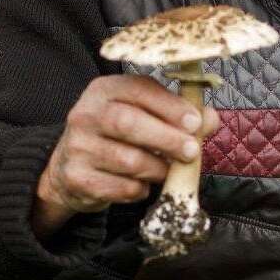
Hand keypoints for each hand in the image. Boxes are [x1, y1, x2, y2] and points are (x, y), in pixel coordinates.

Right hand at [33, 74, 221, 235]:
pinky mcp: (77, 178)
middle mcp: (85, 114)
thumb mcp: (142, 116)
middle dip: (167, 139)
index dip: (170, 106)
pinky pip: (120, 187)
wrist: (69, 168)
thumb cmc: (116, 136)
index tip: (195, 122)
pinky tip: (142, 185)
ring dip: (157, 169)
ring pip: (127, 160)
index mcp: (104, 90)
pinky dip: (140, 189)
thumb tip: (210, 119)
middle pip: (128, 123)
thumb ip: (176, 114)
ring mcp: (77, 147)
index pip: (138, 89)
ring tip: (167, 170)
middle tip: (191, 151)